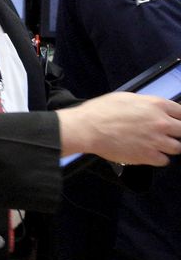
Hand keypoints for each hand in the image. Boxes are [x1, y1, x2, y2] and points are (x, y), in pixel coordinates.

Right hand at [57, 92, 180, 166]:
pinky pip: (164, 161)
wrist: (88, 128)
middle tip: (167, 134)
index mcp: (156, 105)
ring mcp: (156, 141)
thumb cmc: (101, 111)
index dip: (179, 118)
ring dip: (169, 146)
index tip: (176, 121)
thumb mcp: (127, 98)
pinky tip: (149, 154)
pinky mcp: (148, 156)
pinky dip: (158, 158)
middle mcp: (161, 123)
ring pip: (178, 148)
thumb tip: (152, 109)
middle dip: (177, 132)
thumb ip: (146, 104)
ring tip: (157, 145)